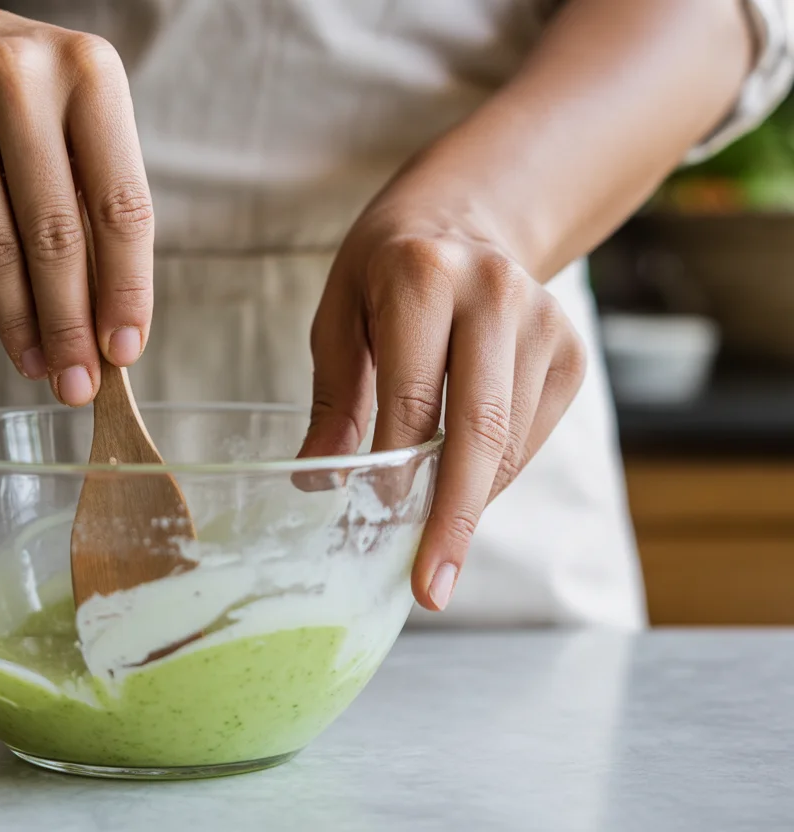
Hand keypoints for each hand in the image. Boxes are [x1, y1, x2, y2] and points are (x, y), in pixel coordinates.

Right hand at [0, 0, 152, 404]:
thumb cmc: (10, 95)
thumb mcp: (71, 120)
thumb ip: (94, 206)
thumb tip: (108, 325)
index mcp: (89, 72)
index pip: (122, 204)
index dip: (126, 288)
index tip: (125, 350)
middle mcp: (18, 75)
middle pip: (55, 234)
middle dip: (69, 324)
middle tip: (77, 382)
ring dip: (19, 321)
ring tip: (37, 364)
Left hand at [299, 205, 586, 612]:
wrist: (467, 218)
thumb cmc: (385, 272)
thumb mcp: (339, 316)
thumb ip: (334, 397)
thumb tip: (316, 478)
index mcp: (423, 277)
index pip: (414, 396)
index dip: (399, 473)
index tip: (382, 533)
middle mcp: (494, 293)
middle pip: (480, 430)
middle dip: (453, 519)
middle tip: (431, 588)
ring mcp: (543, 322)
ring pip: (509, 444)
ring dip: (468, 504)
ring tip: (432, 544)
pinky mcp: (571, 351)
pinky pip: (531, 437)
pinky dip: (493, 477)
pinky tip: (461, 490)